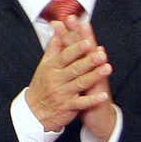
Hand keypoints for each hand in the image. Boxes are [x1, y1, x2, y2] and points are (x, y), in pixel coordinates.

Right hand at [23, 13, 111, 131]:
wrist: (33, 112)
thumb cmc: (41, 85)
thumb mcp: (44, 66)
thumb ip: (53, 48)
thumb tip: (57, 29)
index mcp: (51, 68)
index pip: (65, 56)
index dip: (76, 49)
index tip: (87, 42)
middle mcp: (56, 80)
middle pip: (74, 68)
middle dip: (88, 61)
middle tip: (101, 54)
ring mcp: (62, 93)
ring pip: (80, 83)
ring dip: (94, 76)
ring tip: (107, 68)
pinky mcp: (67, 107)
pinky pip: (82, 103)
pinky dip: (93, 100)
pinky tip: (104, 96)